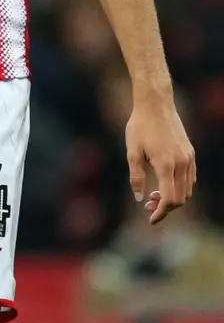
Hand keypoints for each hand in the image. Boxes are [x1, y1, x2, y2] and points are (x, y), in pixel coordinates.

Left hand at [125, 98, 195, 223]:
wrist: (155, 103)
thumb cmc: (140, 125)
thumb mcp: (132, 151)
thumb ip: (136, 177)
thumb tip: (140, 198)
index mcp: (166, 164)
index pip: (169, 200)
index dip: (160, 213)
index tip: (150, 219)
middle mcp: (181, 163)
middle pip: (180, 198)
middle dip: (165, 207)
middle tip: (148, 205)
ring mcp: (188, 158)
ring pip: (187, 190)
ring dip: (174, 197)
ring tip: (154, 193)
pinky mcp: (190, 152)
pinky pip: (190, 178)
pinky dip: (181, 186)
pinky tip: (165, 183)